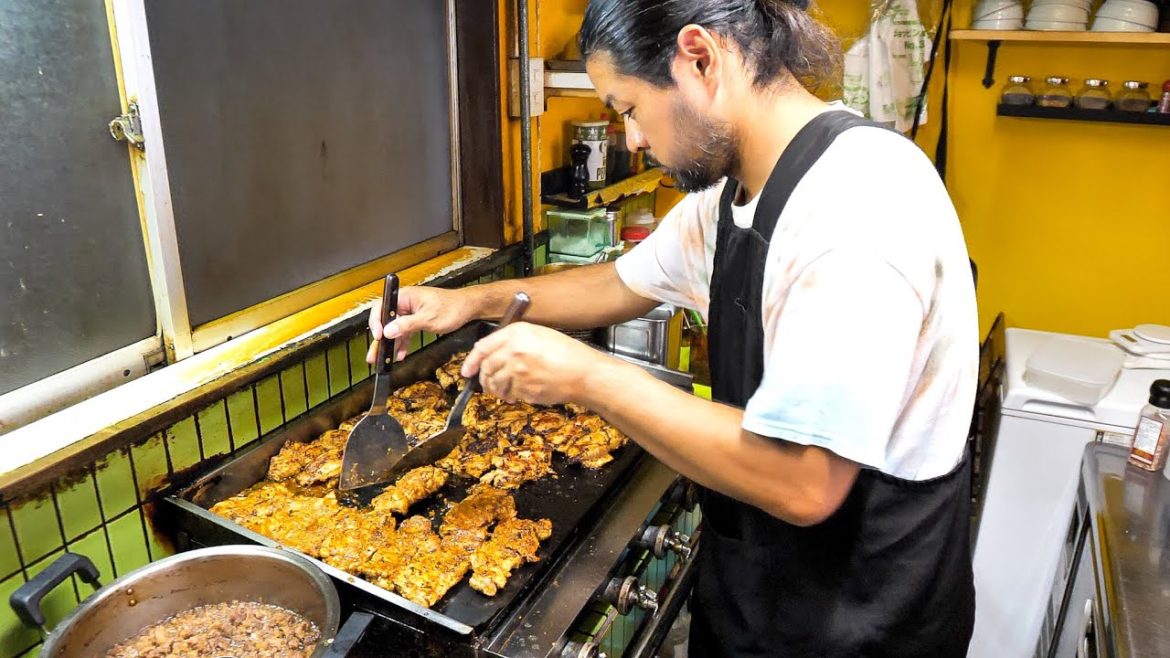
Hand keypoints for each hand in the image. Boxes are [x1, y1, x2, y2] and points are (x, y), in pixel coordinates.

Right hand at [367, 286, 476, 362]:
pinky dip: (403, 343)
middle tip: (373, 354)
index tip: (379, 336)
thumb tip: (389, 331)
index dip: (376, 321)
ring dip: (390, 344)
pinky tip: (400, 354)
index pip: (382, 307)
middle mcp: (405, 303)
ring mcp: (410, 312)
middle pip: (386, 320)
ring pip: (395, 329)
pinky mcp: (416, 320)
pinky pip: (405, 332)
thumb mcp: (429, 318)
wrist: (468, 308)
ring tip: (383, 359)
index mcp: (405, 296)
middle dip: (380, 339)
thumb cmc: (452, 307)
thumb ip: (408, 325)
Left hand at [461, 323, 603, 405]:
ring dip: (496, 390)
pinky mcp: (524, 389)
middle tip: (488, 383)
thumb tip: (493, 354)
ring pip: (495, 384)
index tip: (467, 370)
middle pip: (486, 367)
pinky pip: (509, 394)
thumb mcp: (539, 335)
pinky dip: (511, 396)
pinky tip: (519, 393)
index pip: (483, 347)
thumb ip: (514, 341)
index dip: (471, 361)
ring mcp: (518, 371)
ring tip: (505, 390)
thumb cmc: (567, 353)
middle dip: (485, 378)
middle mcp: (514, 350)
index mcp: (517, 333)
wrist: (584, 373)